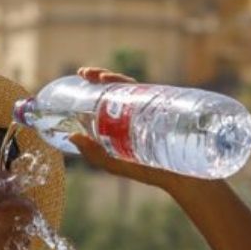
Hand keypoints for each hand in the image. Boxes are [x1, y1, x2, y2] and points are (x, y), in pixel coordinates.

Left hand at [70, 67, 192, 190]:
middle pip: (118, 85)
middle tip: (85, 73)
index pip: (108, 94)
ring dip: (115, 77)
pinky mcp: (165, 109)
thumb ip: (93, 153)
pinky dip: (137, 87)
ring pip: (132, 85)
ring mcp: (151, 107)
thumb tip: (70, 136)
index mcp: (124, 117)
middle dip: (102, 75)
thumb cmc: (148, 170)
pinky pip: (151, 94)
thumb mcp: (114, 163)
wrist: (180, 176)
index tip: (82, 74)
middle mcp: (137, 108)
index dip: (95, 82)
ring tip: (100, 78)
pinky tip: (125, 85)